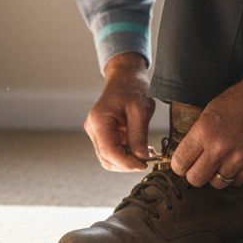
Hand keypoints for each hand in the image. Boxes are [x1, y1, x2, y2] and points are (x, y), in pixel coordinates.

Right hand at [83, 52, 156, 171]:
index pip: (109, 152)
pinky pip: (114, 151)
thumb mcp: (140, 110)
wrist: (125, 77)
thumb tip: (142, 158)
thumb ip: (139, 136)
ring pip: (110, 158)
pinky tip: (142, 150)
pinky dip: (128, 154)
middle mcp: (93, 128)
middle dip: (128, 164)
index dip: (127, 163)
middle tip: (149, 160)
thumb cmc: (131, 88)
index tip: (144, 164)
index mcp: (99, 120)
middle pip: (108, 159)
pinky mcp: (103, 134)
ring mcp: (96, 132)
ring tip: (147, 154)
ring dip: (128, 160)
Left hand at [170, 71, 242, 187]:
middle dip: (194, 175)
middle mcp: (219, 147)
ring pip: (216, 184)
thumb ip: (197, 136)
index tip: (182, 165)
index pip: (180, 162)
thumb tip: (185, 157)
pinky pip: (236, 182)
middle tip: (199, 167)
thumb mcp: (208, 113)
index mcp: (204, 131)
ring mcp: (238, 158)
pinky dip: (233, 176)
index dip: (179, 166)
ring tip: (220, 162)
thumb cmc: (238, 101)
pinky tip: (234, 162)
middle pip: (195, 179)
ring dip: (216, 176)